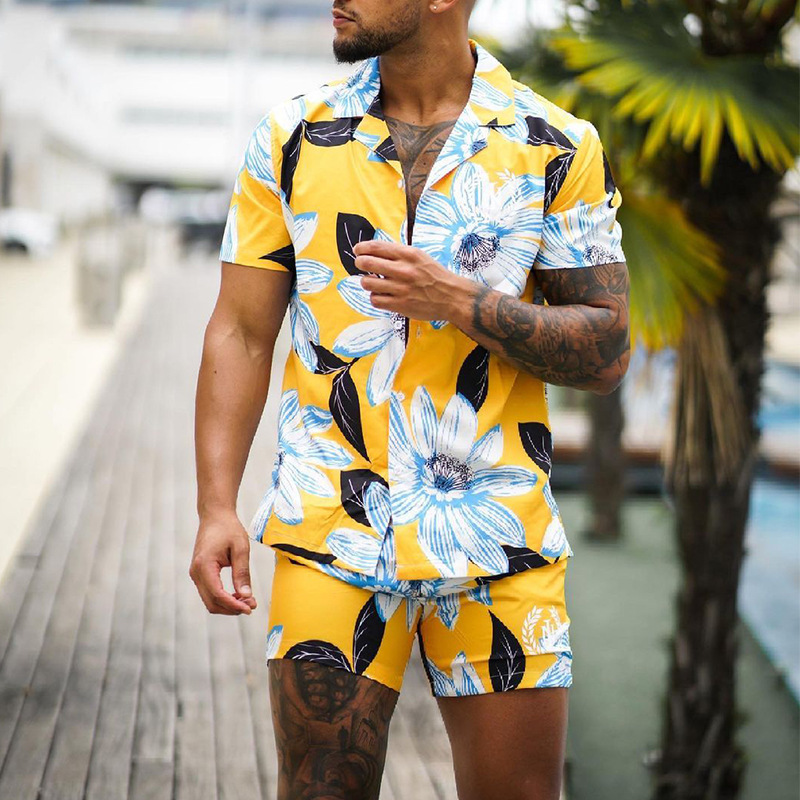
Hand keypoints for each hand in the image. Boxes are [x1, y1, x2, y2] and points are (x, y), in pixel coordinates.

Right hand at [189, 510, 256, 614]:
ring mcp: (195, 574)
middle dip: (232, 608)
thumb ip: (242, 572)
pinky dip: (223, 598)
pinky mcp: (199, 574)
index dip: (234, 605)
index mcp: (204, 565)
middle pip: (211, 602)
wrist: (215, 516)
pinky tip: (238, 594)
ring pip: (210, 600)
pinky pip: (210, 593)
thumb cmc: (228, 528)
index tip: (250, 608)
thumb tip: (246, 595)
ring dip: (228, 605)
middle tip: (251, 605)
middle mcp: (196, 572)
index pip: (217, 594)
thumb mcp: (240, 548)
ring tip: (248, 600)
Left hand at [353, 239, 469, 321]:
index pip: (376, 247)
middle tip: (361, 264)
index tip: (358, 250)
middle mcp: (403, 270)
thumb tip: (374, 251)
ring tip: (374, 282)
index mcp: (408, 254)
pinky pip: (375, 300)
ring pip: (367, 283)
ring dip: (367, 282)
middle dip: (359, 263)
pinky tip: (382, 295)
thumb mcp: (420, 256)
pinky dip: (375, 297)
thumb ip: (399, 254)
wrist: (452, 297)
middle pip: (367, 263)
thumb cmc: (435, 276)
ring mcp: (401, 288)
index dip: (361, 248)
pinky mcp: (400, 305)